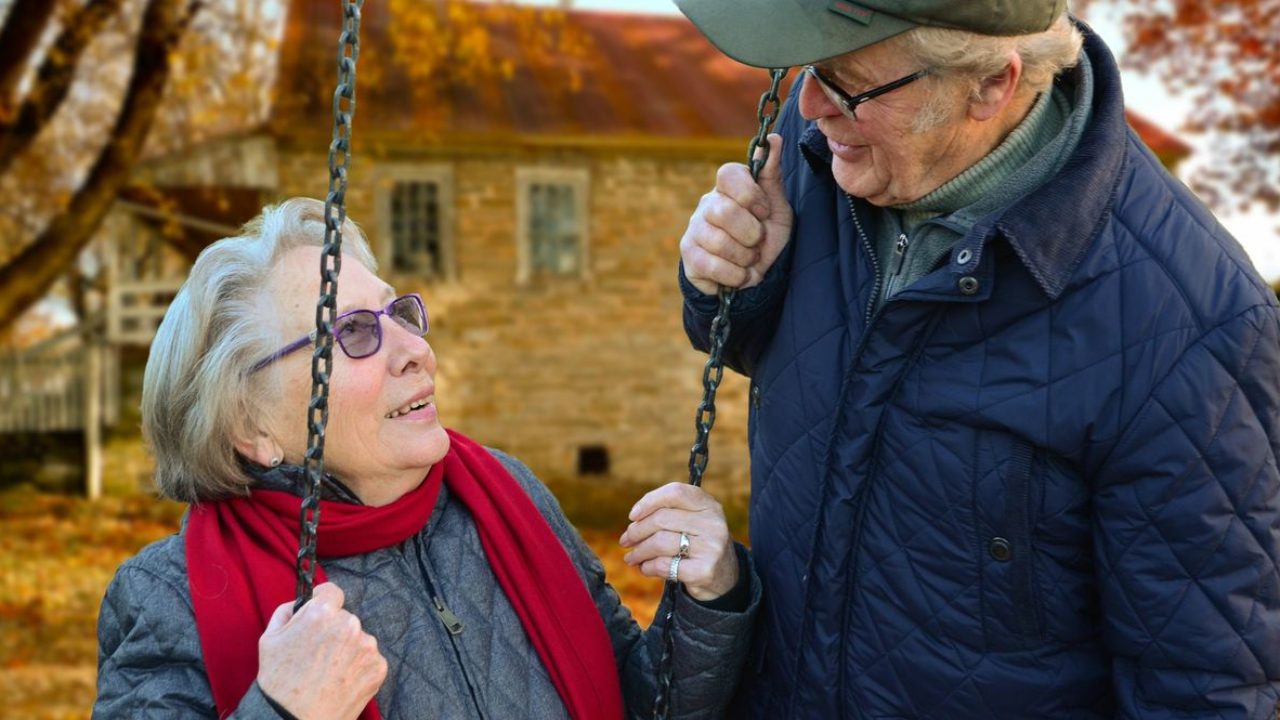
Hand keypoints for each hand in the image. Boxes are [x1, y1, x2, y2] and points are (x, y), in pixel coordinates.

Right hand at [257, 582, 387, 719]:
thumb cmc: (279, 681)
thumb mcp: (269, 639)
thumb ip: (287, 611)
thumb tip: (302, 601)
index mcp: (322, 613)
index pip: (332, 592)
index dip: (324, 602)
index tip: (321, 614)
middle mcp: (350, 625)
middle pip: (345, 618)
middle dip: (334, 630)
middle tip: (319, 653)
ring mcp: (367, 647)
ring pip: (359, 639)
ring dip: (348, 649)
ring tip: (329, 671)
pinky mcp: (378, 667)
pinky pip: (369, 658)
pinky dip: (358, 667)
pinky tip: (341, 680)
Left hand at [618, 482, 738, 600]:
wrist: (725, 576)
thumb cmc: (699, 543)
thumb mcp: (694, 521)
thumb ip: (669, 513)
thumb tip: (634, 520)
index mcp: (709, 505)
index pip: (675, 492)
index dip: (649, 501)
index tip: (632, 516)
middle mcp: (713, 523)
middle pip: (661, 519)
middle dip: (637, 531)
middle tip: (625, 540)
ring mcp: (711, 548)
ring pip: (660, 543)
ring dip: (638, 551)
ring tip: (631, 557)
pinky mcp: (704, 571)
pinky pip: (664, 565)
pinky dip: (648, 567)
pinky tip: (645, 568)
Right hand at [680, 133, 792, 295]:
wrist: (753, 276)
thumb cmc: (765, 237)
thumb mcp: (777, 207)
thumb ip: (772, 175)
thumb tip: (774, 138)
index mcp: (728, 188)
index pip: (728, 174)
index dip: (750, 195)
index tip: (764, 212)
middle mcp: (707, 204)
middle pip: (725, 212)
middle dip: (751, 234)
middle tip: (758, 242)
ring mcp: (694, 229)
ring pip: (719, 242)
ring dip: (745, 257)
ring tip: (749, 259)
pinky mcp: (688, 255)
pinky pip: (712, 265)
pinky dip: (735, 275)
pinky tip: (740, 274)